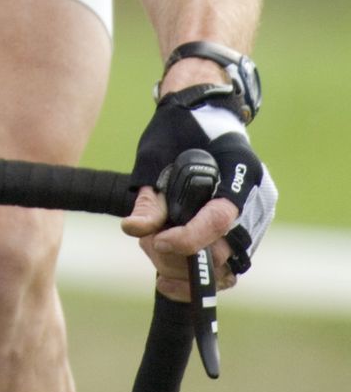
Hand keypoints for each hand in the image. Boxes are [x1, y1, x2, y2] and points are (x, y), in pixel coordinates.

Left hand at [122, 86, 276, 297]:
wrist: (203, 113)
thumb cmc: (179, 129)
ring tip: (154, 248)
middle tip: (149, 242)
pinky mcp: (246, 234)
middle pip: (224, 252)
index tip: (157, 239)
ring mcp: (256, 220)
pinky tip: (168, 278)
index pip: (220, 219)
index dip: (188, 238)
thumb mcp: (158, 154)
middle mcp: (257, 200)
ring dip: (185, 271)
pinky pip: (228, 268)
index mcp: (240, 171)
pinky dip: (198, 277)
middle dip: (180, 257)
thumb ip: (150, 195)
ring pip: (227, 268)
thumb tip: (134, 229)